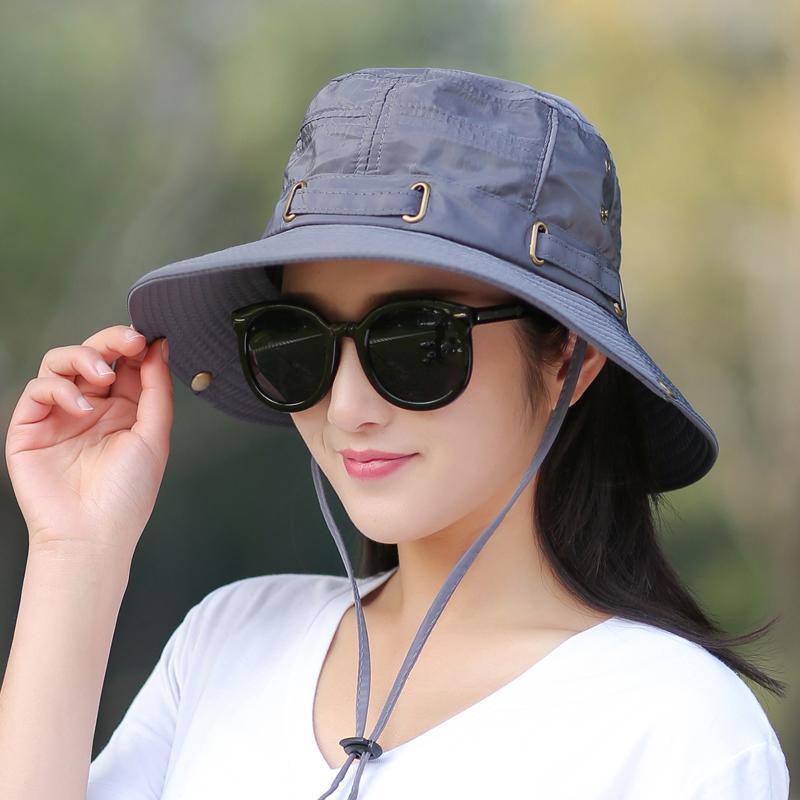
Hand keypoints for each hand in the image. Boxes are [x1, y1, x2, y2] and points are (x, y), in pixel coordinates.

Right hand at [4, 325, 172, 561]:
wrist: (92, 535)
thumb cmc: (126, 496)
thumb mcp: (154, 436)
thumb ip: (156, 390)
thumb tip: (159, 349)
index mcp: (124, 411)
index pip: (125, 364)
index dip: (135, 345)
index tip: (149, 336)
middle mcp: (92, 409)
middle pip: (94, 355)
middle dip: (111, 340)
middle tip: (129, 339)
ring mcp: (60, 415)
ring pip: (61, 362)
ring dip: (84, 358)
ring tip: (103, 375)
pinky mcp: (30, 426)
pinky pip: (38, 388)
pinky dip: (60, 389)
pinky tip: (82, 409)